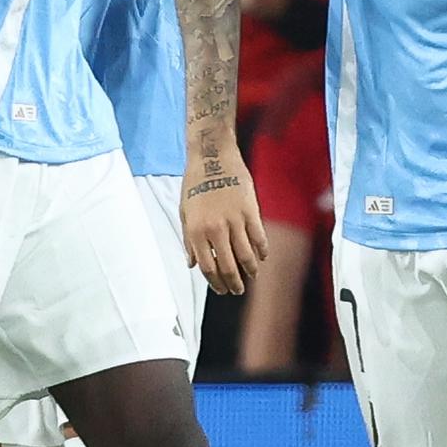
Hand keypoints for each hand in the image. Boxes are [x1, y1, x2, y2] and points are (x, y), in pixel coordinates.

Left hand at [182, 153, 268, 295]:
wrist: (212, 156)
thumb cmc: (195, 183)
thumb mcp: (184, 212)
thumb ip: (188, 240)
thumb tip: (191, 263)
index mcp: (196, 230)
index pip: (207, 267)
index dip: (215, 282)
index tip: (221, 290)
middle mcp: (215, 229)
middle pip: (228, 266)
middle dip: (234, 283)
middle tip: (238, 290)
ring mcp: (234, 220)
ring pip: (246, 256)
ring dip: (250, 271)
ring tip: (252, 277)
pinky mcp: (250, 210)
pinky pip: (259, 237)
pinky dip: (262, 251)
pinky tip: (262, 257)